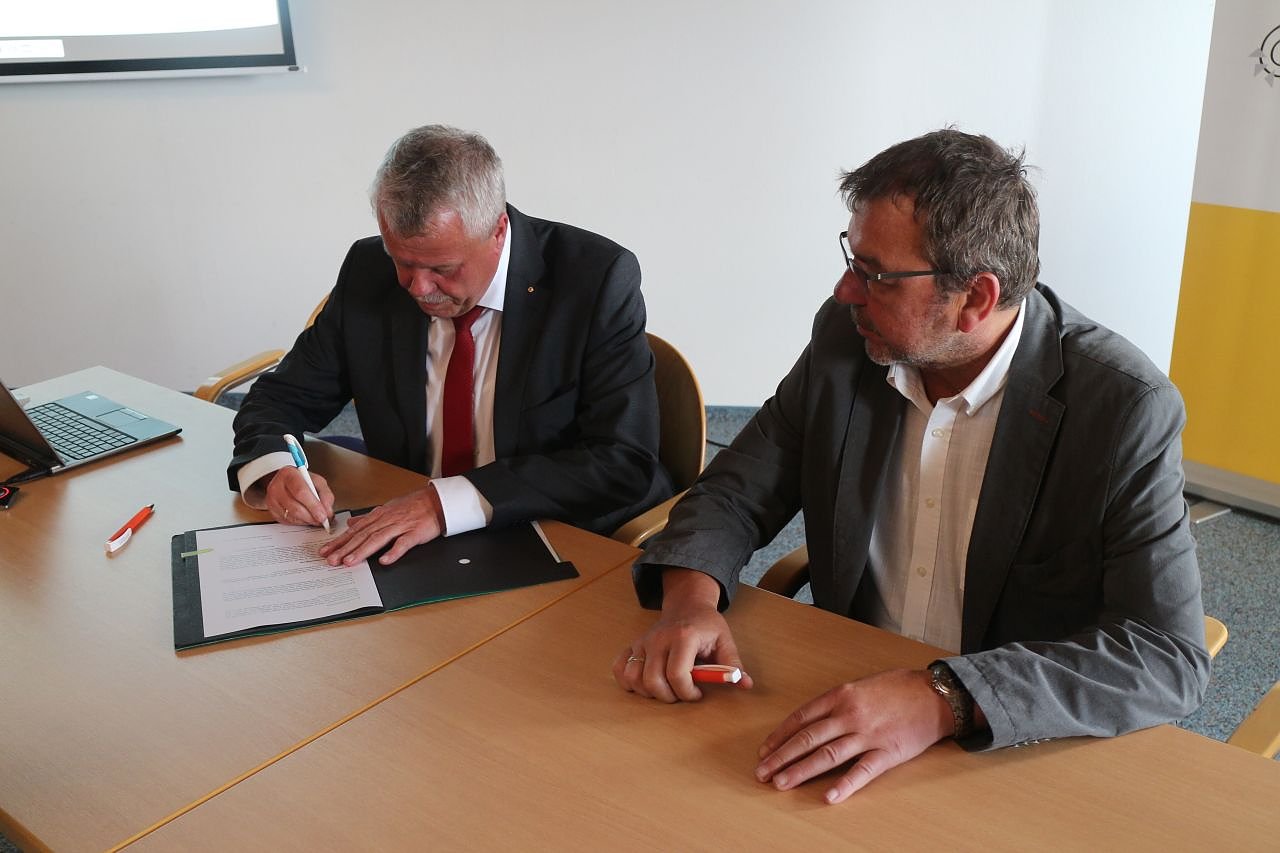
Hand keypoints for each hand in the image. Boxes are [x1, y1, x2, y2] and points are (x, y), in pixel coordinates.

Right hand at [265, 467, 334, 527]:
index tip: (323, 515)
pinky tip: (306, 517)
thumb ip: (326, 494)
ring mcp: (272, 500)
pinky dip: (301, 522)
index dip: (314, 506)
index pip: (301, 492)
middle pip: (296, 508)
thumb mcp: (317, 481)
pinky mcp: (272, 512)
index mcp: (289, 474)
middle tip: (323, 520)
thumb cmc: (302, 481)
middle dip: (312, 516)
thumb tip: (327, 510)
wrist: (285, 483)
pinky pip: (289, 522)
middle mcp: (277, 487)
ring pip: (292, 517)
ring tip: (316, 518)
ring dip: (308, 520)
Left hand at [319, 484, 444, 566]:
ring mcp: (401, 526)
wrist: (437, 501)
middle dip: (345, 548)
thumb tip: (351, 523)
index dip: (340, 541)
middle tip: (331, 559)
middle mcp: (387, 520)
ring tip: (349, 562)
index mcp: (379, 515)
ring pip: (378, 539)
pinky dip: (394, 552)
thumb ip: (368, 518)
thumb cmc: (414, 506)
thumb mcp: (388, 508)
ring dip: (362, 551)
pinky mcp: (415, 533)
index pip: (355, 530)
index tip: (326, 550)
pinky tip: (384, 561)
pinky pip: (403, 543)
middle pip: (363, 535)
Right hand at [612, 569, 753, 701]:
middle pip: (653, 681)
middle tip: (682, 693)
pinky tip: (644, 683)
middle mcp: (658, 638)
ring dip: (648, 692)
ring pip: (634, 678)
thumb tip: (745, 685)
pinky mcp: (633, 645)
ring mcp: (643, 641)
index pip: (677, 674)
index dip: (688, 693)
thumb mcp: (725, 641)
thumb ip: (733, 664)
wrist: (687, 604)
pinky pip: (619, 668)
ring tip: (665, 689)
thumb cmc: (707, 625)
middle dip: (669, 696)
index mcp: (683, 637)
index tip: (698, 694)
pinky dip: (628, 681)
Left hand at [754, 669, 952, 803]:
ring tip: (781, 784)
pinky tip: (828, 797)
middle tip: (762, 773)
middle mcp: (849, 714)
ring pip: (827, 755)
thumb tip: (811, 720)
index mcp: (840, 695)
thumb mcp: (861, 686)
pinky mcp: (887, 752)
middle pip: (807, 738)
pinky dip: (844, 785)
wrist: (935, 695)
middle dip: (781, 757)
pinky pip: (862, 771)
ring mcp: (868, 734)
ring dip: (801, 771)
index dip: (780, 736)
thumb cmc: (898, 688)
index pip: (801, 718)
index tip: (764, 751)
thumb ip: (837, 702)